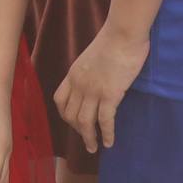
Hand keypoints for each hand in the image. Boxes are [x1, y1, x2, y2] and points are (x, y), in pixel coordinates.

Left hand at [56, 24, 149, 153]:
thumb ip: (91, 71)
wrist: (123, 34)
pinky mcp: (109, 95)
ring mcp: (93, 91)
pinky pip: (105, 121)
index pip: (60, 100)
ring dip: (89, 138)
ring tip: (94, 147)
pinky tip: (109, 142)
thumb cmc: (114, 41)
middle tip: (87, 140)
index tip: (74, 122)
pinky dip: (106, 134)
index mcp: (73, 74)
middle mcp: (78, 85)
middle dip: (77, 131)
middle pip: (71, 115)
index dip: (65, 114)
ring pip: (84, 122)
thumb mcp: (93, 57)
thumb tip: (97, 81)